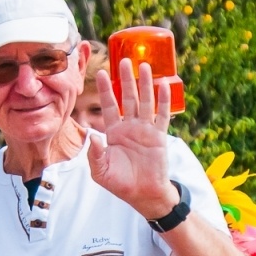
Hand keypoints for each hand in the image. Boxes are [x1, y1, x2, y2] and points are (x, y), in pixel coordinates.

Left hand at [87, 58, 176, 219]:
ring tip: (144, 66)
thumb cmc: (120, 184)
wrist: (144, 195)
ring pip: (145, 101)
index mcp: (114, 133)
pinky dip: (163, 100)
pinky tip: (164, 85)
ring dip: (145, 84)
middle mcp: (129, 127)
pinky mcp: (159, 136)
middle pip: (128, 98)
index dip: (105, 90)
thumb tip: (92, 136)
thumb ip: (94, 154)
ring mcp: (145, 130)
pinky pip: (162, 115)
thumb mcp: (101, 172)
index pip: (109, 106)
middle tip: (124, 60)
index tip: (101, 73)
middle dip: (126, 80)